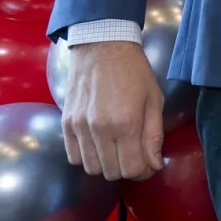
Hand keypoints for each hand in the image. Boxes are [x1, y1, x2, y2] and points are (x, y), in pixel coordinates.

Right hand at [61, 41, 164, 181]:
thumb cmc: (134, 72)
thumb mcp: (154, 100)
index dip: (144, 171)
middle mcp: (100, 129)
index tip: (148, 163)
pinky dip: (87, 157)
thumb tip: (154, 165)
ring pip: (91, 168)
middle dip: (127, 168)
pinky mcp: (66, 123)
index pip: (132, 169)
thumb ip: (154, 135)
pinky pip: (74, 157)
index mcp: (127, 123)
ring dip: (106, 165)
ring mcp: (80, 127)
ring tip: (117, 147)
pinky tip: (99, 143)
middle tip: (134, 154)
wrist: (103, 47)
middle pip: (112, 172)